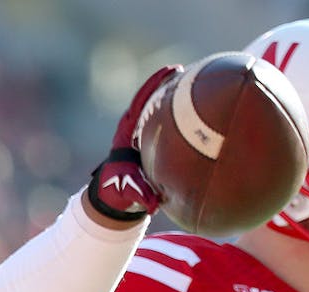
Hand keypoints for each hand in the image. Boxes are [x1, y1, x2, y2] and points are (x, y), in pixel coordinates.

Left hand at [87, 64, 181, 220]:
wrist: (115, 194)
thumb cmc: (121, 190)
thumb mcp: (130, 193)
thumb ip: (141, 196)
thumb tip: (153, 204)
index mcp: (127, 134)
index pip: (139, 104)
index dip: (152, 88)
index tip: (167, 75)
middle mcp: (133, 128)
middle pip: (147, 99)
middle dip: (162, 84)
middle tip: (181, 70)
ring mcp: (140, 131)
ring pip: (155, 108)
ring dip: (170, 94)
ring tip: (191, 79)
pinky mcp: (147, 137)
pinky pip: (161, 119)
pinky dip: (174, 110)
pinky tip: (192, 103)